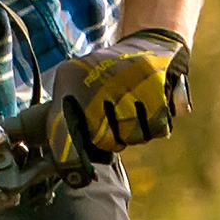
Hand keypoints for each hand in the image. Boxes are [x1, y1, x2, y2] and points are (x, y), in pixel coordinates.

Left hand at [40, 28, 191, 159]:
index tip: (79, 177)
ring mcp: (127, 81)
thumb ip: (63, 125)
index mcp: (69, 82)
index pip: (63, 131)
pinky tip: (150, 106)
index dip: (69, 160)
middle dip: (111, 139)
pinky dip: (156, 126)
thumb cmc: (105, 78)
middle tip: (114, 122)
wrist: (149, 42)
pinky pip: (157, 129)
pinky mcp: (157, 83)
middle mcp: (96, 80)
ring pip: (133, 137)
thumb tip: (67, 170)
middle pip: (104, 141)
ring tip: (132, 109)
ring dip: (135, 133)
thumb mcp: (74, 87)